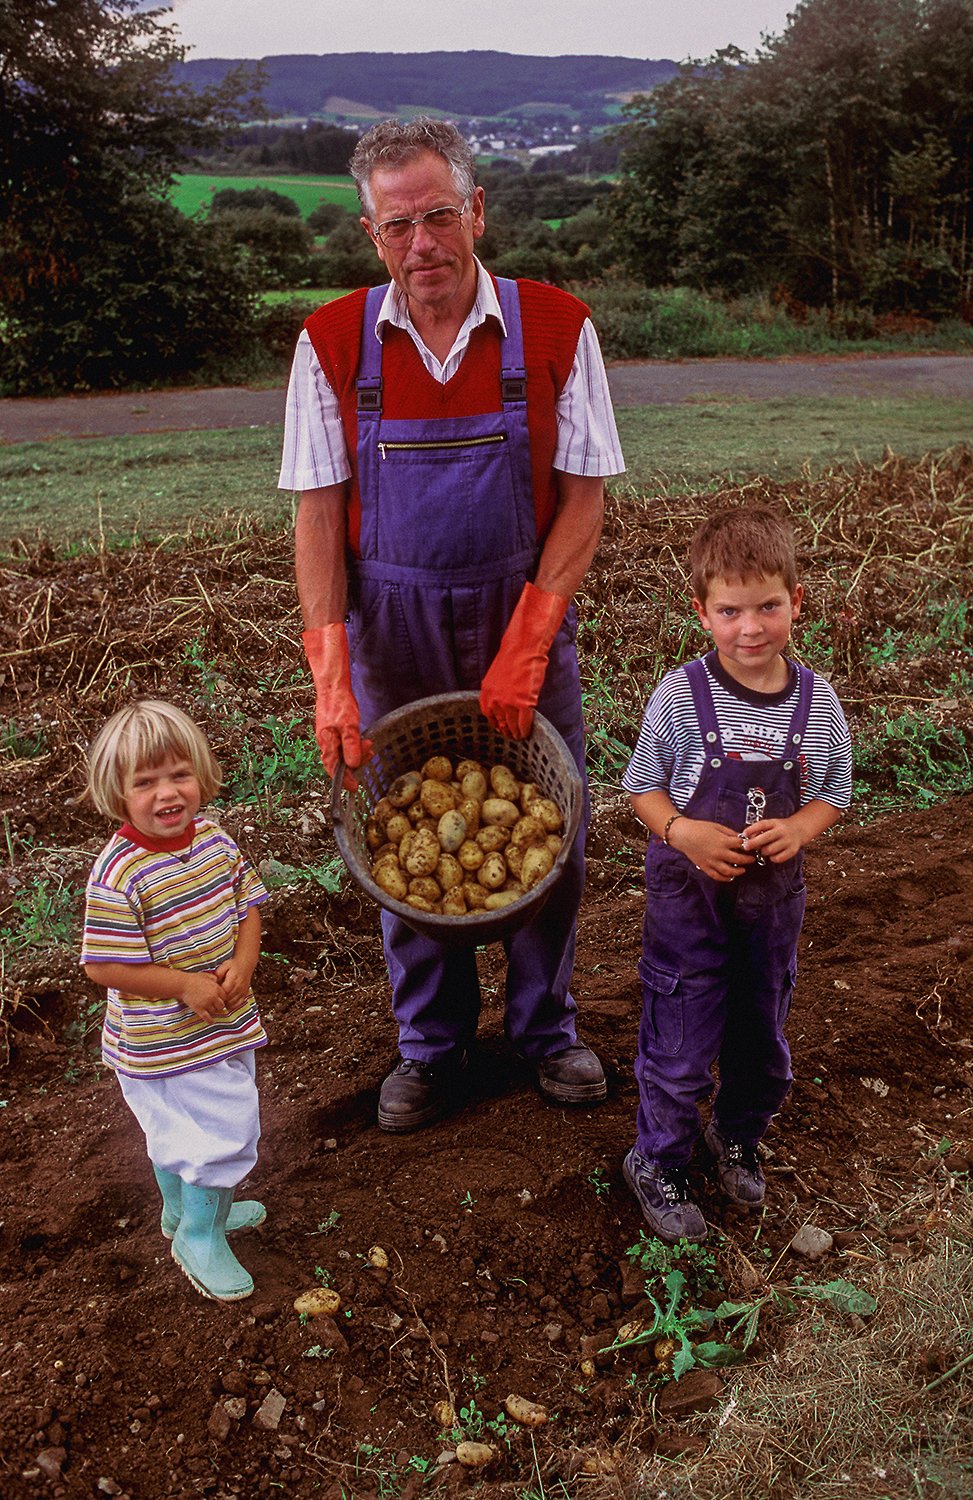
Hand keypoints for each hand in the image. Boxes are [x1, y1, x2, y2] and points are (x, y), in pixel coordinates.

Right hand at [178, 970, 228, 1022]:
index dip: (222, 998)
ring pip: (214, 1011)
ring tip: (209, 1010)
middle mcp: (213, 996)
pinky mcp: (199, 1009)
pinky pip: (207, 1017)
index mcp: (216, 988)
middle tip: (214, 1006)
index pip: (225, 997)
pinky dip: (210, 1020)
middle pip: (221, 1005)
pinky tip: (211, 1022)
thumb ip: (213, 978)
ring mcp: (206, 1003)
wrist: (181, 984)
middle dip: (218, 1006)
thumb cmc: (193, 979)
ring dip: (212, 1011)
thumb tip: (217, 980)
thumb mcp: (206, 975)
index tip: (218, 1000)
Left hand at [214, 958, 252, 1006]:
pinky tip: (228, 1002)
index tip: (214, 993)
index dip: (218, 994)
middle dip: (221, 1000)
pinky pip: (238, 1004)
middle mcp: (239, 986)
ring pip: (233, 1003)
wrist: (246, 964)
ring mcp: (242, 991)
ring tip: (221, 1000)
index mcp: (233, 979)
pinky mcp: (245, 994)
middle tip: (215, 998)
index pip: (224, 991)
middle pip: (228, 998)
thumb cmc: (234, 965)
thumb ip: (218, 973)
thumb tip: (214, 981)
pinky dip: (232, 1005)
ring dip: (226, 1003)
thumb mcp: (224, 965)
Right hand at [302, 624, 371, 789]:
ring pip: (342, 753)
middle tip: (369, 755)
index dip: (344, 780)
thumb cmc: (339, 703)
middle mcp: (325, 742)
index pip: (334, 769)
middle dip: (355, 763)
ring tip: (369, 745)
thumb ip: (351, 745)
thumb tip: (353, 765)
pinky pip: (343, 744)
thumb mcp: (349, 725)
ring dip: (356, 753)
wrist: (332, 686)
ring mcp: (328, 737)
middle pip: (339, 763)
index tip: (354, 788)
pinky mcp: (332, 731)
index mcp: (327, 743)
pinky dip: (354, 745)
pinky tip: (362, 740)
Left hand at [479, 583, 567, 739]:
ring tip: (519, 737)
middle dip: (506, 731)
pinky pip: (524, 722)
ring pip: (511, 725)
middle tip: (511, 736)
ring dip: (515, 733)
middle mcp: (494, 699)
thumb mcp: (498, 677)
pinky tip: (527, 733)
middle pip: (500, 722)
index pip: (488, 715)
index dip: (495, 724)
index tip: (500, 729)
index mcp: (486, 692)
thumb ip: (499, 692)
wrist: (524, 649)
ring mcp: (509, 703)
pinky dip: (525, 730)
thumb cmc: (514, 659)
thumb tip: (505, 706)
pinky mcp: (523, 703)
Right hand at [669, 816, 756, 882]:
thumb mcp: (717, 826)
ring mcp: (711, 861)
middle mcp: (718, 853)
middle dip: (747, 860)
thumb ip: (729, 833)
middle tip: (751, 859)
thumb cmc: (699, 828)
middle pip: (738, 859)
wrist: (683, 835)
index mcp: (722, 841)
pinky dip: (725, 878)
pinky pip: (717, 876)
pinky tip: (730, 877)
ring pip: (729, 871)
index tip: (750, 846)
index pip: (741, 845)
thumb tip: (740, 838)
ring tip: (743, 870)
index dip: (747, 846)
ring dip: (738, 871)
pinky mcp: (705, 867)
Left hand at [739, 817, 804, 862]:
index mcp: (775, 823)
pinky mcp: (792, 850)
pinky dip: (772, 858)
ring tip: (763, 850)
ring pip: (770, 849)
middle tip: (746, 847)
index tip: (744, 834)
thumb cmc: (779, 829)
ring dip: (763, 852)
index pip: (762, 824)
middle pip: (766, 838)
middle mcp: (782, 831)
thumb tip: (747, 838)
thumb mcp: (770, 824)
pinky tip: (772, 855)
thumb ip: (759, 829)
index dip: (752, 829)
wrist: (799, 830)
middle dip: (754, 843)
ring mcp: (788, 841)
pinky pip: (778, 858)